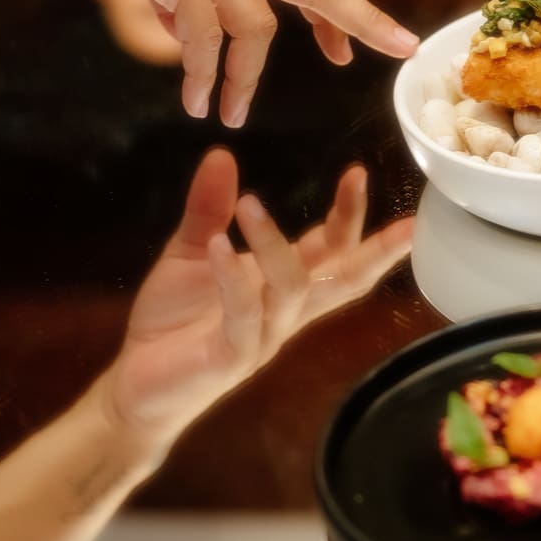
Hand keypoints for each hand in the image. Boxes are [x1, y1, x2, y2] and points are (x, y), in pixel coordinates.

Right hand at [14, 0, 418, 124]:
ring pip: (255, 29)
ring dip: (245, 79)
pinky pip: (202, 34)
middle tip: (399, 49)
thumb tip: (188, 33)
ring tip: (230, 114)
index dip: (342, 11)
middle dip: (361, 19)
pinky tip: (193, 97)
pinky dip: (201, 72)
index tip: (366, 45)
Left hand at [100, 148, 414, 448]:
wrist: (133, 385)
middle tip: (406, 221)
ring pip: (292, 288)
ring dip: (275, 243)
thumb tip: (222, 155)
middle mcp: (286, 313)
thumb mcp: (191, 253)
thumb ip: (209, 209)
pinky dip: (234, 276)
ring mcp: (264, 337)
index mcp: (283, 287)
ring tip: (251, 203)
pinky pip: (244, 313)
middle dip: (378, 251)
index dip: (349, 217)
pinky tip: (219, 245)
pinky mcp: (233, 356)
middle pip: (346, 281)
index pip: (333, 250)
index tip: (358, 173)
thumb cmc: (172, 322)